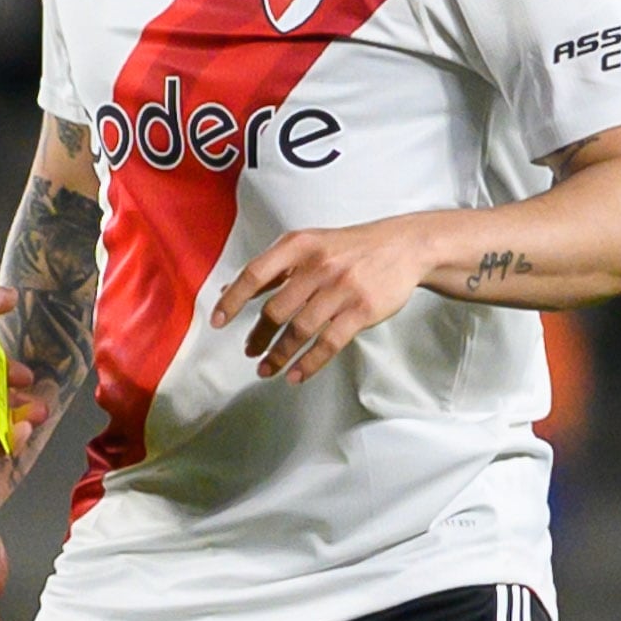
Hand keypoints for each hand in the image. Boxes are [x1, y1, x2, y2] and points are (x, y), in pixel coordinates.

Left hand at [211, 217, 438, 382]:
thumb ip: (272, 268)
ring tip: (266, 369)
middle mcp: (318, 265)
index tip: (218, 322)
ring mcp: (341, 289)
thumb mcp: (309, 246)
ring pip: (299, 331)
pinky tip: (296, 375)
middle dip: (258, 336)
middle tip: (250, 352)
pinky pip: (328, 343)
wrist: (403, 246)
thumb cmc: (349, 248)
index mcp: (299, 245)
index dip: (232, 300)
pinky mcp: (361, 310)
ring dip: (279, 355)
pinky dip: (309, 363)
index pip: (255, 274)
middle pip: (276, 310)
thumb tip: (229, 291)